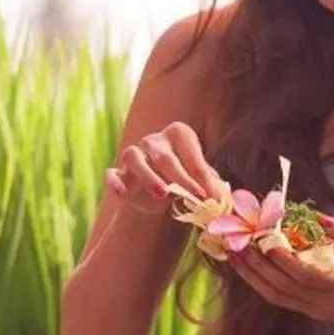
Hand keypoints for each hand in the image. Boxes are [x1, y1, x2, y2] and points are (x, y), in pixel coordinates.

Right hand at [105, 120, 223, 215]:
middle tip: (194, 196)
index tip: (207, 194)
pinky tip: (120, 192)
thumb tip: (221, 199)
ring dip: (149, 177)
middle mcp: (154, 140)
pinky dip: (114, 182)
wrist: (161, 196)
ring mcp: (133, 154)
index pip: (190, 152)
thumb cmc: (186, 182)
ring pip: (135, 159)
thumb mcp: (202, 182)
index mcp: (179, 134)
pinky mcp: (118, 172)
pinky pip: (112, 174)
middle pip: (164, 156)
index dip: (200, 174)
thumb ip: (210, 187)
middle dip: (180, 177)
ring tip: (162, 194)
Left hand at [227, 219, 333, 332]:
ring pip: (276, 296)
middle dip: (258, 266)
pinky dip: (262, 284)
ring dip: (253, 276)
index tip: (267, 242)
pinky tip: (250, 269)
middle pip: (283, 286)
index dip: (284, 261)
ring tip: (234, 256)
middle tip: (238, 244)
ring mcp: (316, 310)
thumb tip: (319, 216)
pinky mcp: (311, 312)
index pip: (307, 276)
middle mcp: (325, 302)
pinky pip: (281, 299)